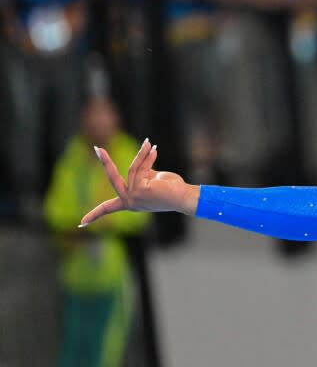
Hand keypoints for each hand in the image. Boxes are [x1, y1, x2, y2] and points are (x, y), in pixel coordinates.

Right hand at [79, 139, 199, 225]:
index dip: (95, 214)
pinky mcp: (139, 191)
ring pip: (132, 169)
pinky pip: (140, 168)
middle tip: (97, 148)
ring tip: (149, 142)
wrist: (184, 196)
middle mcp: (130, 202)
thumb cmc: (172, 189)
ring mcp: (134, 197)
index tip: (80, 224)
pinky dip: (147, 157)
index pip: (109, 209)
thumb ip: (142, 172)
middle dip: (105, 162)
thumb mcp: (152, 179)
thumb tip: (140, 159)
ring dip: (142, 154)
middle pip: (112, 179)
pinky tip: (154, 149)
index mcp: (131, 202)